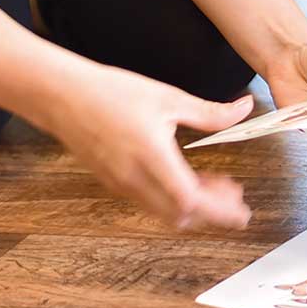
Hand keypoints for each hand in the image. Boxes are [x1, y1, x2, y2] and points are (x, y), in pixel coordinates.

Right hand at [50, 65, 256, 230]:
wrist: (61, 96)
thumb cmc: (111, 92)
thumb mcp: (168, 97)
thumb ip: (210, 113)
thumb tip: (244, 108)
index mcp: (151, 157)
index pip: (190, 200)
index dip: (219, 211)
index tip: (241, 212)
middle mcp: (134, 178)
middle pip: (179, 215)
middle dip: (213, 213)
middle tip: (237, 201)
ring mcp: (120, 184)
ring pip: (164, 212)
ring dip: (194, 207)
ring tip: (218, 188)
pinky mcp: (112, 182)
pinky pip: (149, 202)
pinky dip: (173, 199)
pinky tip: (188, 179)